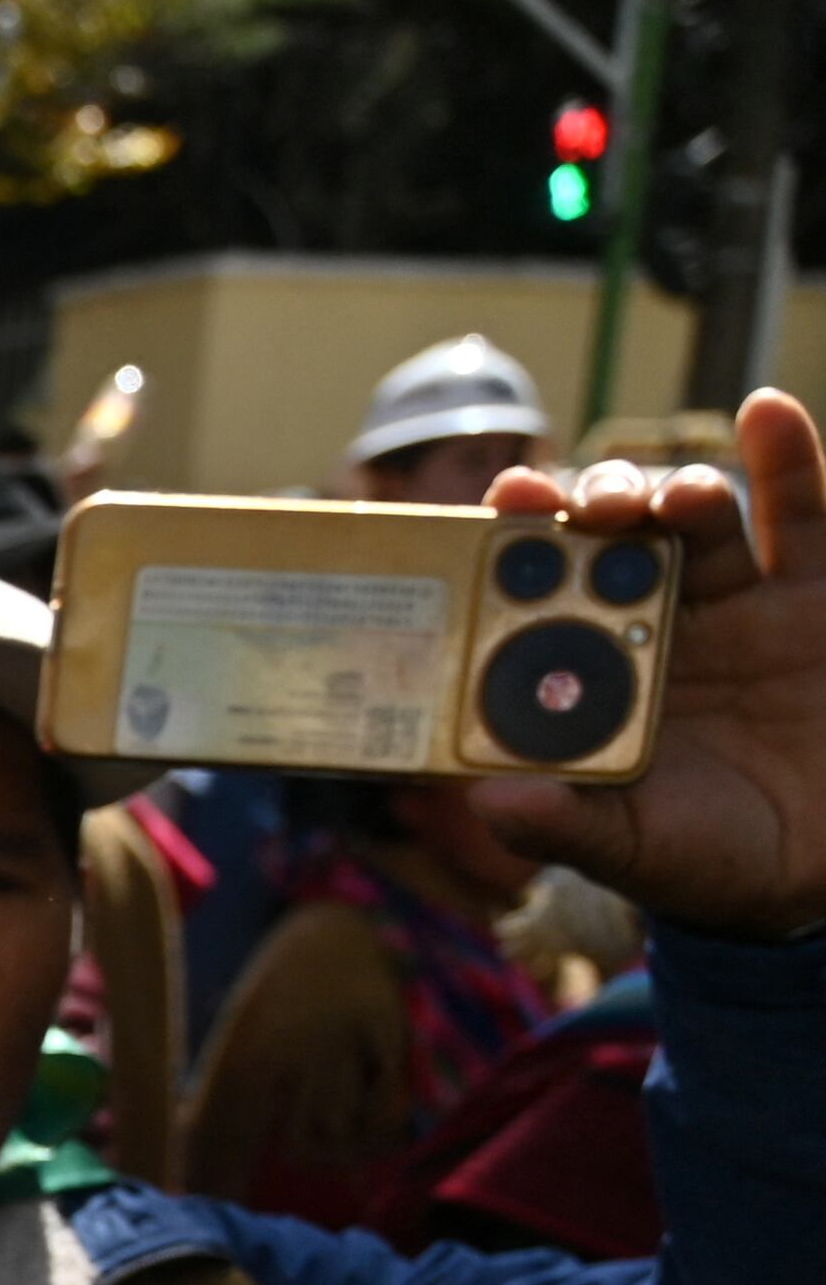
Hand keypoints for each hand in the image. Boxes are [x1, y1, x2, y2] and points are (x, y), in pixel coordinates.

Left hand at [479, 395, 825, 940]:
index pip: (535, 592)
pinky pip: (799, 517)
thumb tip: (491, 803)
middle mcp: (646, 623)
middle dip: (589, 506)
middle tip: (579, 501)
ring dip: (674, 492)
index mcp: (583, 673)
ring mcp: (729, 602)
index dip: (515, 544)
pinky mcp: (806, 594)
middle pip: (606, 538)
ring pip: (693, 520)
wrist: (813, 872)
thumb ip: (564, 824)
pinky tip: (768, 412)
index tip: (503, 506)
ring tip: (671, 498)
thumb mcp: (633, 851)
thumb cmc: (704, 860)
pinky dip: (787, 458)